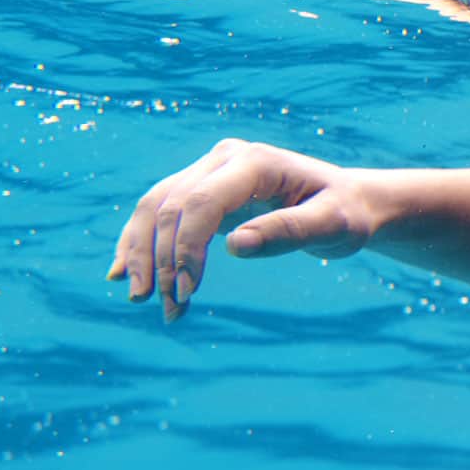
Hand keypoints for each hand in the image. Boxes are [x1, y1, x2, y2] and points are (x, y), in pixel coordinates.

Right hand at [107, 139, 378, 320]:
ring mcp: (209, 171)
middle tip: (168, 310)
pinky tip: (121, 272)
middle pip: (170, 206)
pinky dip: (139, 242)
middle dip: (160, 261)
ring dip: (142, 255)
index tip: (186, 292)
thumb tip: (235, 245)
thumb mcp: (333, 226)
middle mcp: (224, 159)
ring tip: (141, 299)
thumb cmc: (346, 214)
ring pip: (155, 207)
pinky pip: (160, 212)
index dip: (185, 248)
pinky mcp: (203, 191)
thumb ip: (288, 232)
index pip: (201, 202)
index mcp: (254, 162)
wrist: (349, 202)